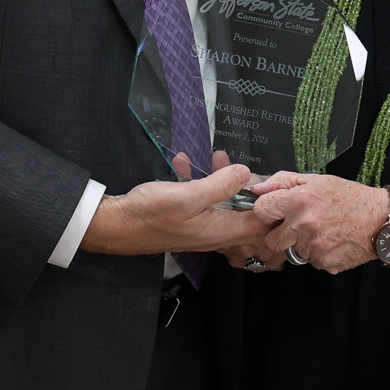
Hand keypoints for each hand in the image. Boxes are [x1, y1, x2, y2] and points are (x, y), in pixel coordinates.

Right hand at [80, 151, 274, 256]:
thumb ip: (219, 186)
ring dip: (221, 178)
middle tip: (243, 163)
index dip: (271, 204)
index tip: (273, 181)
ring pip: (223, 202)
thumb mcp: (187, 196)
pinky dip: (198, 182)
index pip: (260, 224)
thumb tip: (245, 173)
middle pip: (245, 212)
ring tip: (215, 156)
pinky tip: (184, 164)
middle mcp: (214, 233)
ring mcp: (201, 227)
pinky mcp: (188, 219)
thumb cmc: (148, 214)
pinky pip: (202, 200)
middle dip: (246, 184)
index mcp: (219, 231)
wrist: (115, 225)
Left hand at [250, 173, 385, 272]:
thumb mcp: (318, 180)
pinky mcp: (324, 262)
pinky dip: (320, 254)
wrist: (381, 219)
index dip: (267, 212)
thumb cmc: (351, 197)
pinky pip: (312, 261)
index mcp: (298, 200)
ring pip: (294, 252)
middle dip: (283, 235)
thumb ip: (284, 181)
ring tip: (323, 231)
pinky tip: (333, 241)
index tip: (276, 213)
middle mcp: (302, 225)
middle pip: (272, 240)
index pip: (261, 210)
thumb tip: (258, 188)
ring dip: (304, 245)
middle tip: (300, 226)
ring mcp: (313, 246)